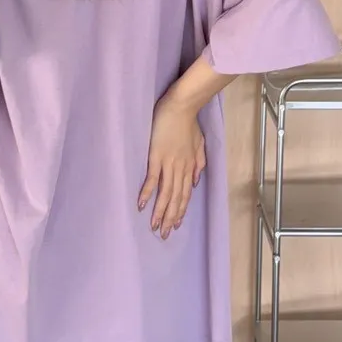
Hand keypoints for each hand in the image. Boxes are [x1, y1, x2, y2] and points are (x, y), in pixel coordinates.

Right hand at [138, 90, 206, 238]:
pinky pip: (153, 179)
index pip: (185, 195)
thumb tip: (197, 182)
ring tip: (154, 227)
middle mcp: (181, 169)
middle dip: (170, 218)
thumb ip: (200, 164)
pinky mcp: (157, 157)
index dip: (180, 211)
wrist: (181, 107)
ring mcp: (169, 164)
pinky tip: (141, 205)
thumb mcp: (200, 144)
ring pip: (166, 194)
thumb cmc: (189, 123)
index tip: (174, 225)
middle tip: (163, 235)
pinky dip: (147, 193)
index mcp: (190, 167)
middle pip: (176, 199)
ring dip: (160, 212)